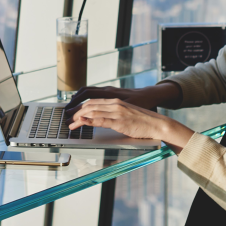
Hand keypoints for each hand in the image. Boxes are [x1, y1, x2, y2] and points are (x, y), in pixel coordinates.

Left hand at [67, 98, 194, 151]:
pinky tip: (81, 122)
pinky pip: (101, 120)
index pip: (92, 101)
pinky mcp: (120, 121)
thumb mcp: (126, 114)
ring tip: (70, 124)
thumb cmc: (143, 121)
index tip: (71, 111)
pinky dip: (89, 121)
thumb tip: (103, 118)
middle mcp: (115, 104)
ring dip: (78, 119)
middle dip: (75, 112)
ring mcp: (117, 112)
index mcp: (116, 101)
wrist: (158, 124)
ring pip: (92, 112)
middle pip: (89, 105)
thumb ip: (114, 114)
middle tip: (67, 119)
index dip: (80, 106)